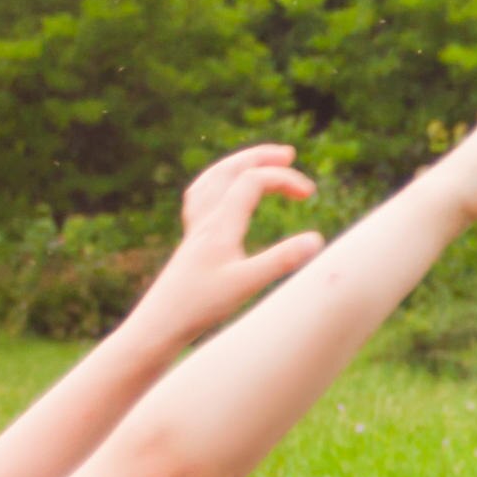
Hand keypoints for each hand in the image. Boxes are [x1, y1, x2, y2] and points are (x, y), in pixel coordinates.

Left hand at [129, 144, 325, 341]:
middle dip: (260, 157)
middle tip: (289, 154)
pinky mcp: (190, 240)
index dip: (284, 178)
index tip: (310, 194)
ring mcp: (194, 227)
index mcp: (220, 223)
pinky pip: (200, 196)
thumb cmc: (200, 305)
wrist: (159, 322)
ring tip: (259, 162)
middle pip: (230, 170)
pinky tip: (221, 190)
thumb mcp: (247, 284)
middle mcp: (205, 218)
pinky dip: (216, 182)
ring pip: (213, 178)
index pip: (253, 181)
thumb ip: (281, 260)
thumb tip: (316, 239)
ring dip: (238, 163)